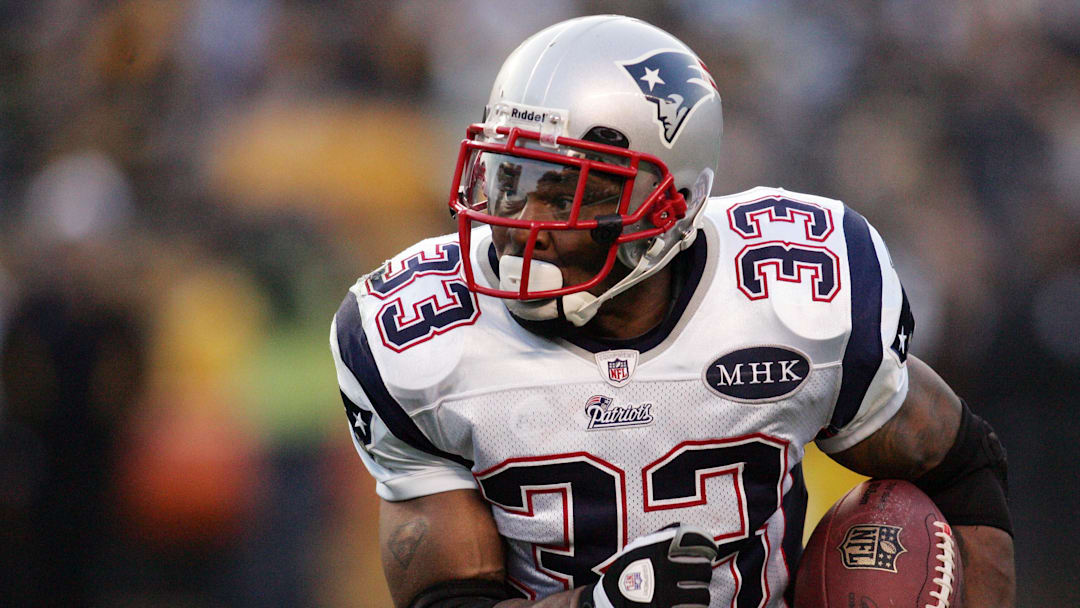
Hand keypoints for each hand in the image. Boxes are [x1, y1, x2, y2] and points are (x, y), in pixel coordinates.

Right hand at [580, 523, 717, 607]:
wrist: (610, 602)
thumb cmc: (630, 572)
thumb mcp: (640, 548)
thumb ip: (666, 538)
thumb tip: (700, 535)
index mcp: (655, 549)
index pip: (695, 539)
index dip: (707, 544)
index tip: (709, 550)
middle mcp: (661, 571)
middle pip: (704, 568)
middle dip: (702, 572)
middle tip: (696, 574)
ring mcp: (665, 596)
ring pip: (703, 594)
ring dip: (698, 594)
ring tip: (687, 592)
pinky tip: (683, 604)